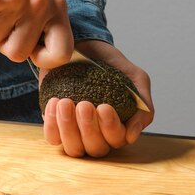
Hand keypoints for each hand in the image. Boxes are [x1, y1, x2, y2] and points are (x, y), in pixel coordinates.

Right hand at [0, 0, 72, 67]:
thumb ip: (42, 23)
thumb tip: (33, 55)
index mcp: (57, 7)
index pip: (61, 53)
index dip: (42, 58)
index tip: (30, 48)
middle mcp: (40, 5)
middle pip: (17, 54)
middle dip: (4, 42)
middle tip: (2, 20)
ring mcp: (16, 1)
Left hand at [40, 40, 153, 156]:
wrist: (84, 46)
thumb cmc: (111, 64)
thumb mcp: (135, 77)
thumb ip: (143, 105)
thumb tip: (131, 136)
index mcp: (118, 126)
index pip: (117, 139)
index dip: (111, 128)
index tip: (104, 107)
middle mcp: (97, 133)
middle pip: (95, 148)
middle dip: (89, 128)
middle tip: (84, 105)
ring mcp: (75, 131)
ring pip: (73, 148)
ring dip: (68, 128)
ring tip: (65, 103)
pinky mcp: (55, 123)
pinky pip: (52, 136)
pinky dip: (52, 124)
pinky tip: (55, 103)